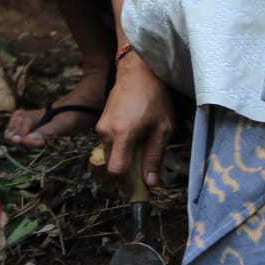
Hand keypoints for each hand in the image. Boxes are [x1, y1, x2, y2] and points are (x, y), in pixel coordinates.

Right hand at [96, 57, 173, 193]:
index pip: (117, 170)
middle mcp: (106, 132)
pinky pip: (108, 142)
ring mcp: (101, 125)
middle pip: (112, 164)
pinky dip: (119, 147)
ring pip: (109, 153)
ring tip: (142, 152)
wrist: (137, 71)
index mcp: (122, 134)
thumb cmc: (154, 98)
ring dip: (123, 159)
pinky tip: (135, 139)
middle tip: (143, 177)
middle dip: (125, 174)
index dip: (126, 184)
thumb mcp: (163, 128)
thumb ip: (155, 156)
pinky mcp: (100, 121)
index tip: (136, 192)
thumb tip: (150, 183)